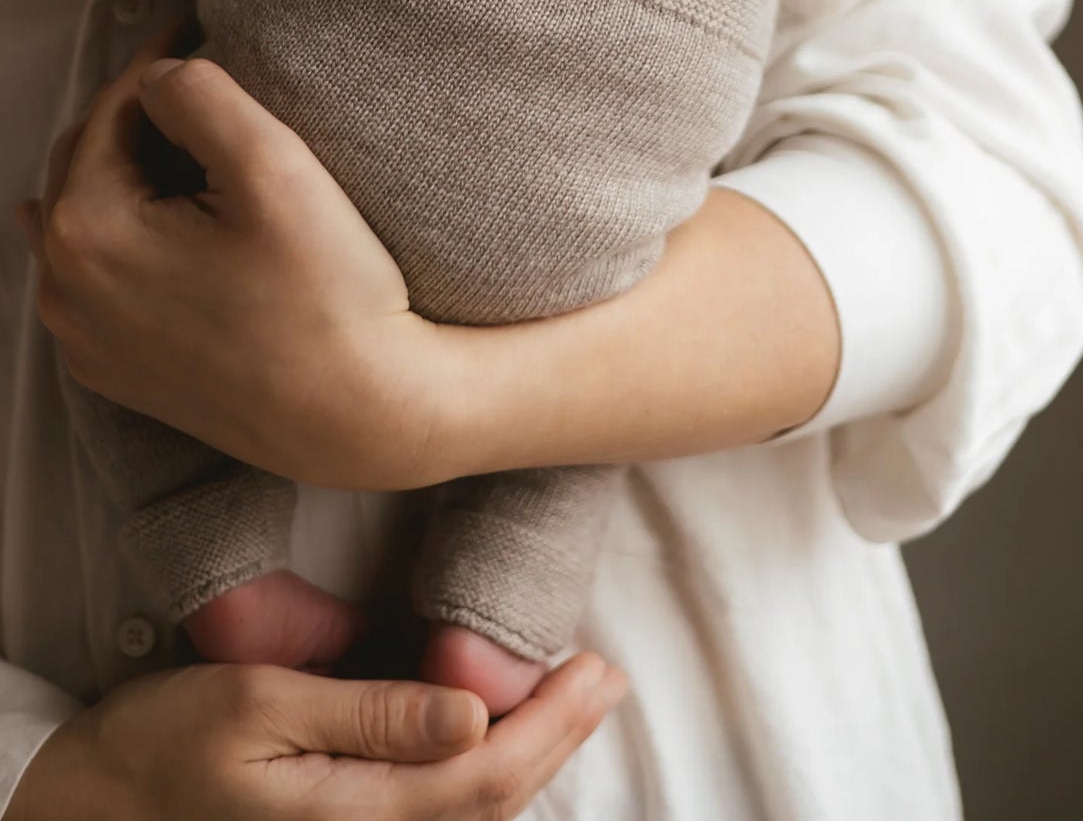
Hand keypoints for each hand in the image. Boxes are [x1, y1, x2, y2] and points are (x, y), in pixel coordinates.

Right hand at [10, 654, 625, 820]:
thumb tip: (471, 712)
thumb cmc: (163, 746)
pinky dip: (484, 779)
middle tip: (604, 677)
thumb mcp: (259, 707)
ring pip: (470, 819)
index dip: (552, 724)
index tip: (595, 668)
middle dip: (558, 737)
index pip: (485, 776)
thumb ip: (369, 713)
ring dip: (531, 758)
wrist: (87, 808)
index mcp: (352, 817)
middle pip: (491, 803)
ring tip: (573, 700)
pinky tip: (503, 740)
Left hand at [19, 36, 452, 489]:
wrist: (363, 413)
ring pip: (92, 218)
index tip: (204, 31)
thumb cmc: (327, 300)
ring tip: (201, 149)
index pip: (114, 109)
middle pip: (92, 162)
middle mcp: (64, 291)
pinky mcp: (118, 370)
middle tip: (209, 85)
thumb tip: (162, 75)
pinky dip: (134, 237)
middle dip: (144, 118)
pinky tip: (182, 224)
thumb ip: (201, 92)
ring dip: (135, 175)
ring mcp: (86, 340)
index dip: (163, 61)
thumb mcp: (273, 165)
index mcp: (85, 231)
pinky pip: (105, 277)